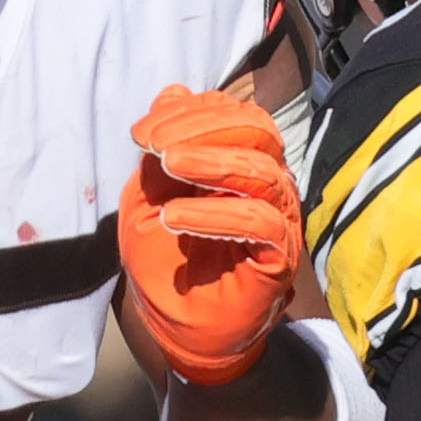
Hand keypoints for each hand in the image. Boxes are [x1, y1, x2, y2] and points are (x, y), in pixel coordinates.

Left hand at [120, 85, 301, 384]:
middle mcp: (264, 182)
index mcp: (237, 160)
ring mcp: (277, 218)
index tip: (141, 133)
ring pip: (262, 171)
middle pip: (256, 130)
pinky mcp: (279, 256)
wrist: (177, 327)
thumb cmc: (164, 259)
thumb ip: (161, 150)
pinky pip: (261, 224)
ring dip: (211, 162)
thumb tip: (174, 93)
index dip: (187, 113)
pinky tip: (177, 218)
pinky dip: (216, 215)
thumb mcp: (147, 196)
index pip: (230, 114)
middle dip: (202, 127)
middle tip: (154, 145)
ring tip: (167, 166)